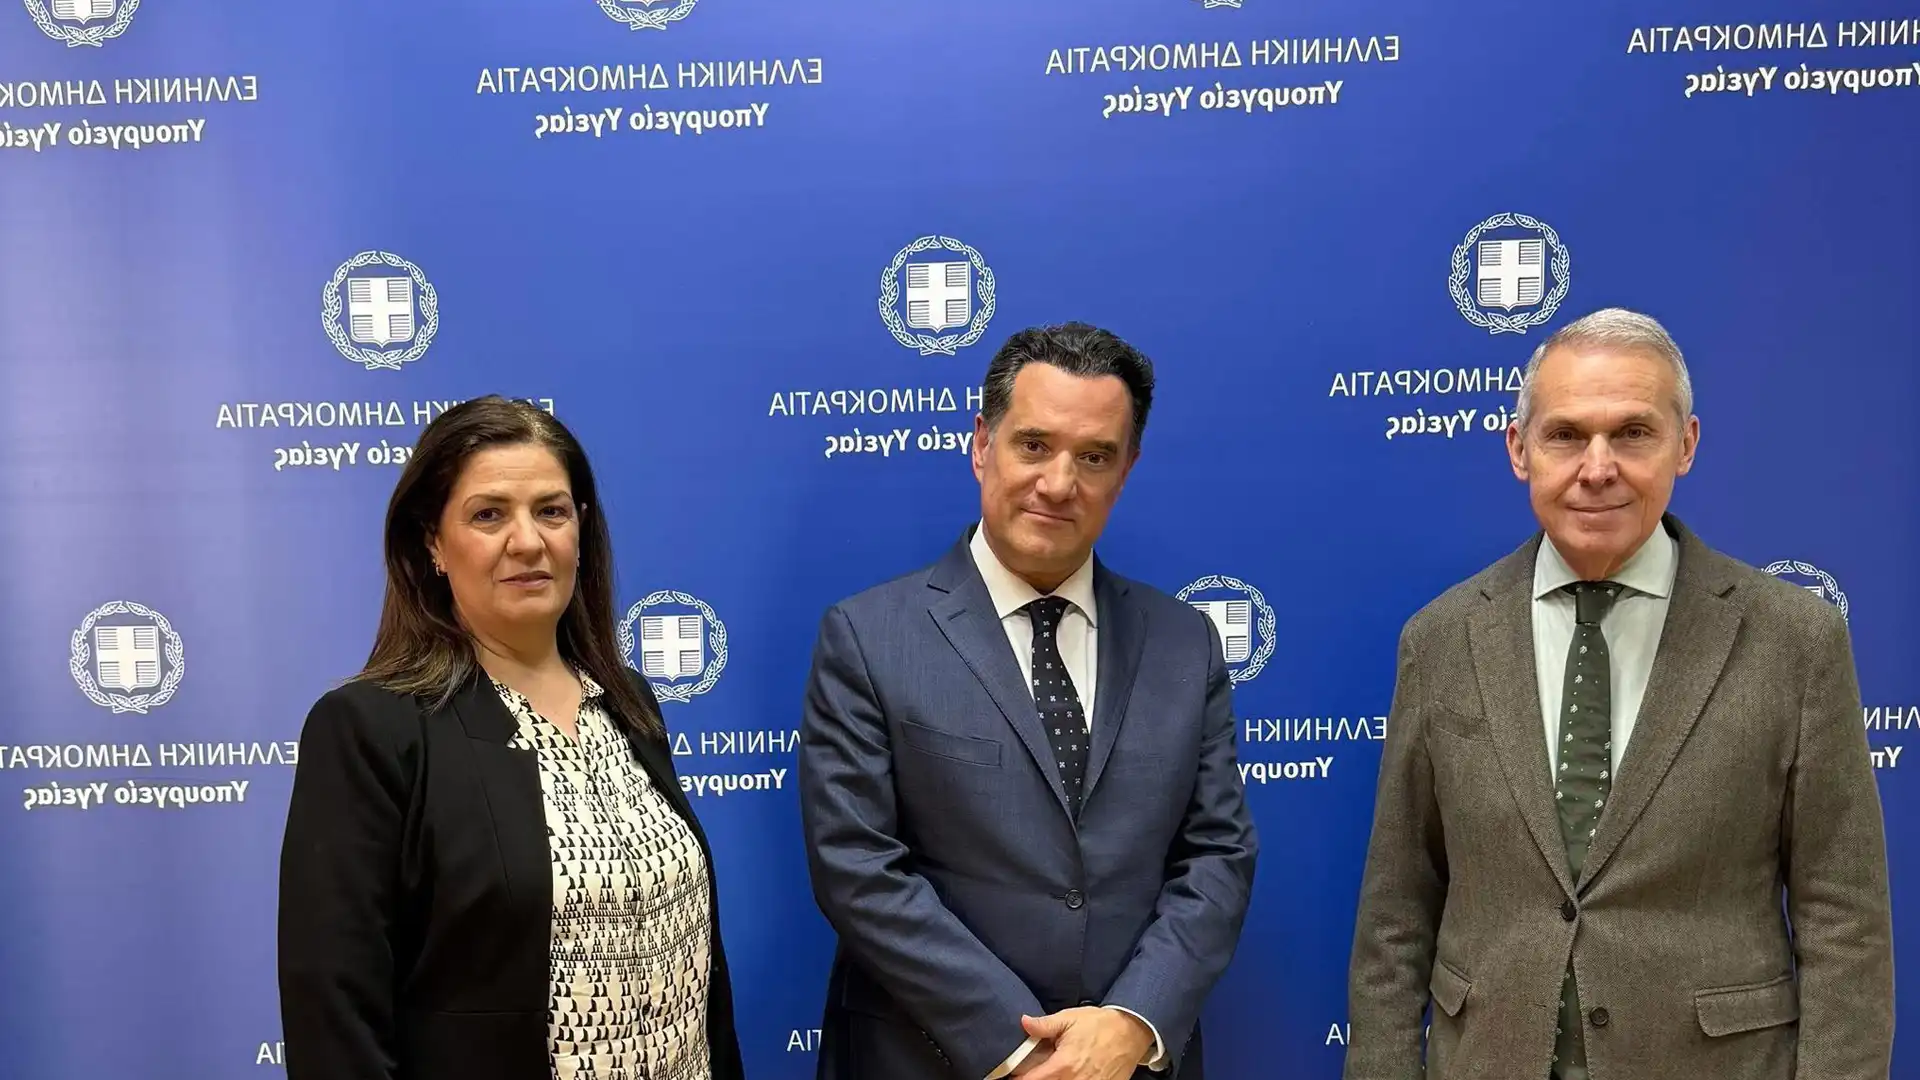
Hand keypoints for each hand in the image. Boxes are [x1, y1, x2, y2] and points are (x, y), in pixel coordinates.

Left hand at [1017, 1007, 1152, 1079]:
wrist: (1131, 1031)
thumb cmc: (1100, 1024)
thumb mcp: (1069, 1019)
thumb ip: (1044, 1025)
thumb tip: (1024, 1022)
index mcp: (1063, 1065)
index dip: (1018, 1079)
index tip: (1014, 1075)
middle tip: (1034, 1072)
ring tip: (1054, 1072)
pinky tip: (1071, 1075)